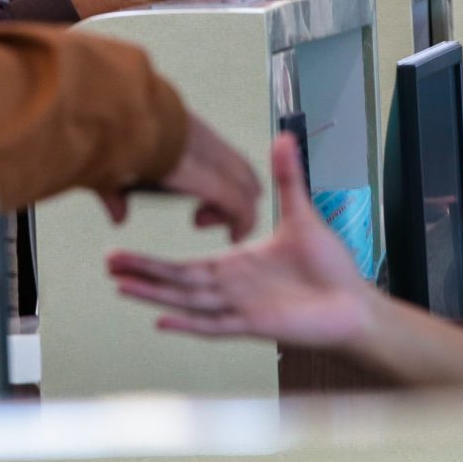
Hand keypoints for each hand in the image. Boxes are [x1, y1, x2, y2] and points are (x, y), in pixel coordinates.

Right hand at [97, 117, 262, 241]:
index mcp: (184, 133)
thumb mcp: (110, 166)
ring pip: (247, 186)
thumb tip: (119, 217)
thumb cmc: (109, 134)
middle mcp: (206, 143)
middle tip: (201, 217)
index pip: (217, 153)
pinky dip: (243, 223)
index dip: (216, 179)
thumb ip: (115, 194)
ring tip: (212, 226)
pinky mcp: (216, 181)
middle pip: (240, 169)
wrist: (119, 119)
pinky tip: (234, 236)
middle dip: (232, 196)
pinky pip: (242, 206)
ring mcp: (216, 160)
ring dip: (236, 211)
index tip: (195, 200)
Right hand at [106, 135, 374, 347]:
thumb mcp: (302, 215)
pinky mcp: (256, 325)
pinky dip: (189, 324)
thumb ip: (287, 178)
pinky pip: (216, 325)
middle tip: (108, 265)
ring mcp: (241, 309)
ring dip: (155, 295)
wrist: (354, 302)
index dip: (151, 260)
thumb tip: (283, 136)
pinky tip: (163, 321)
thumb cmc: (330, 267)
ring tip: (122, 287)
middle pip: (176, 282)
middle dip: (142, 273)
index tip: (120, 251)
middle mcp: (232, 289)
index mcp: (236, 266)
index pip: (184, 265)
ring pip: (188, 302)